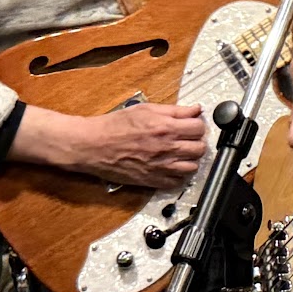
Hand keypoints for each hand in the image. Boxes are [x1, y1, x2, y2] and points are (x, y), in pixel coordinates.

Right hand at [71, 103, 206, 188]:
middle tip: (187, 139)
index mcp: (166, 128)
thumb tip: (195, 109)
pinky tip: (172, 167)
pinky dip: (178, 175)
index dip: (197, 125)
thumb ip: (174, 110)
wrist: (93, 145)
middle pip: (200, 148)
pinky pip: (177, 182)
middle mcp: (167, 148)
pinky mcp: (152, 180)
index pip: (199, 128)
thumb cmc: (115, 126)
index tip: (191, 125)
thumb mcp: (146, 109)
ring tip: (182, 154)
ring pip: (193, 167)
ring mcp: (161, 167)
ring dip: (190, 160)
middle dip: (196, 142)